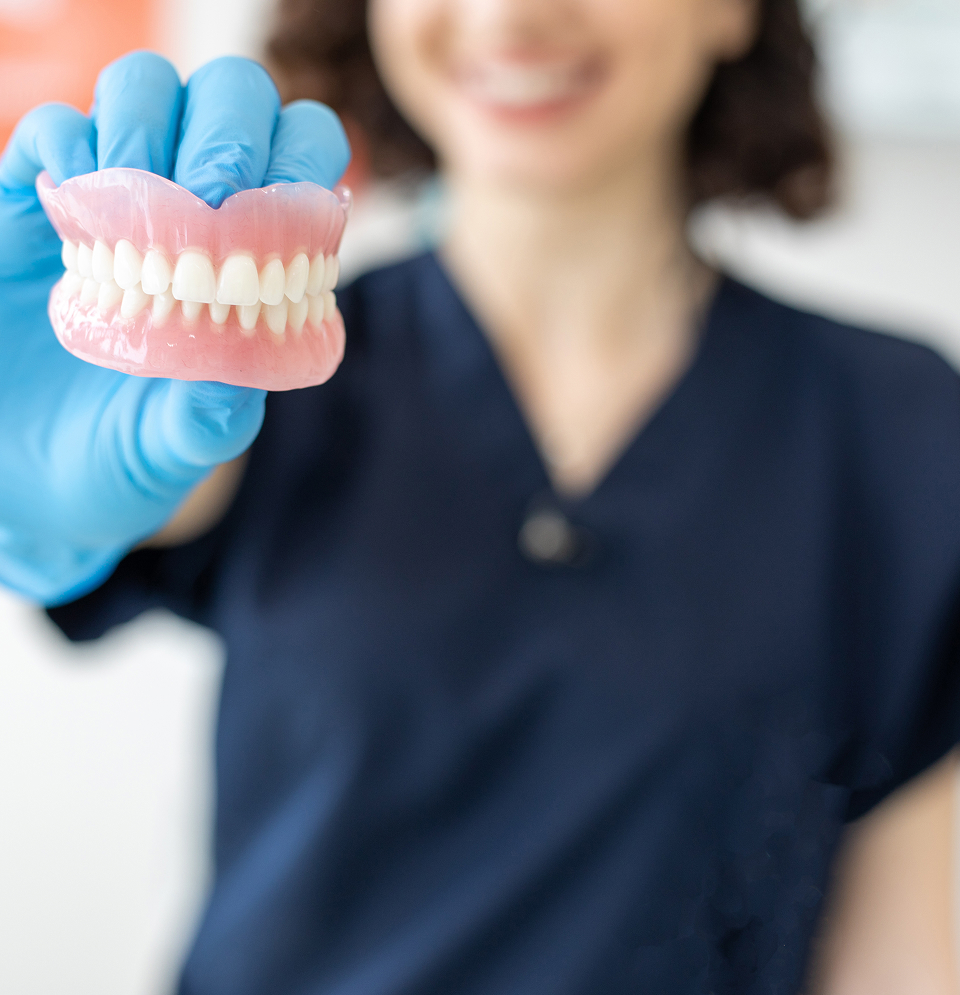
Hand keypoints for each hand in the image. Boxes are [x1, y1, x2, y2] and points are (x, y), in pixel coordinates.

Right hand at [0, 51, 349, 604]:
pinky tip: (72, 208)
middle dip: (230, 129)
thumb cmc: (113, 466)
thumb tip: (236, 386)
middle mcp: (189, 219)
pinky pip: (50, 133)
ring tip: (137, 205)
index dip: (300, 164)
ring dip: (148, 126)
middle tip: (212, 194)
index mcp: (250, 268)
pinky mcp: (32, 209)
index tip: (276, 213)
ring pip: (144, 91)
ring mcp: (111, 206)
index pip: (301, 167)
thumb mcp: (169, 456)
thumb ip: (207, 424)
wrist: (21, 486)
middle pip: (230, 99)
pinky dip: (66, 149)